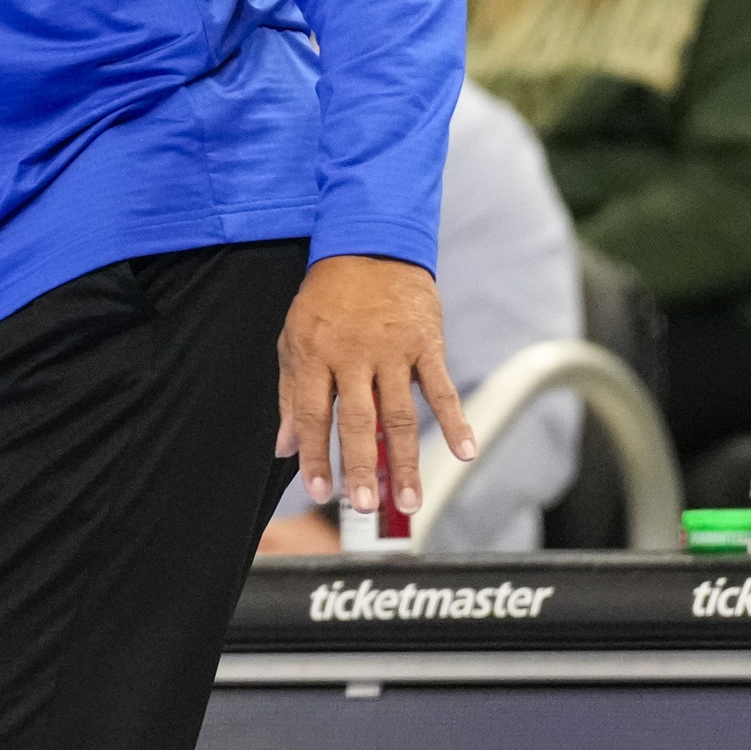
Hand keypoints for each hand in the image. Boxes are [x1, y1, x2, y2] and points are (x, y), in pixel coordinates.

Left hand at [275, 255, 474, 517]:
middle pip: (359, 421)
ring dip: (405, 460)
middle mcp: (354, 355)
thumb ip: (291, 394)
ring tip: (408, 502)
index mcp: (316, 354)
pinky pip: (440, 387)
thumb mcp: (295, 337)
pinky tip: (465, 452)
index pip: (313, 415)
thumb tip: (285, 447)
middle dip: (361, 467)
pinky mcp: (425, 342)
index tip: (319, 490)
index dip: (314, 456)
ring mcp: (393, 350)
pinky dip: (455, 421)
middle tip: (363, 506)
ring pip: (400, 414)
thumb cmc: (327, 297)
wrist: (368, 243)